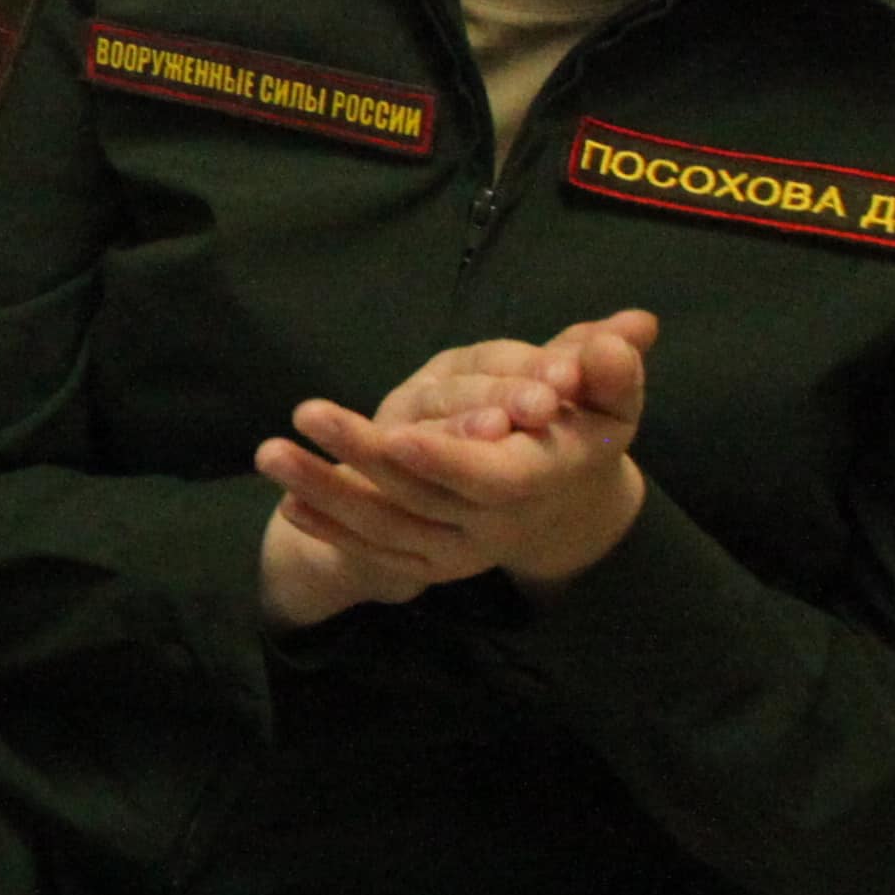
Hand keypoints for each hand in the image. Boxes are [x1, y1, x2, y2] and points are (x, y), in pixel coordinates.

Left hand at [250, 309, 658, 620]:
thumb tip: (626, 333)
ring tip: (269, 452)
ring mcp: (459, 548)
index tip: (398, 433)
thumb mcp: (609, 396)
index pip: (491, 477)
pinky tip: (286, 500)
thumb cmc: (585, 427)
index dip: (446, 458)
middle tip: (305, 411)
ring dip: (325, 492)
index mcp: (540, 479)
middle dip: (360, 459)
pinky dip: (331, 528)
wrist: (570, 501)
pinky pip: (374, 550)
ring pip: (385, 528)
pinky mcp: (429, 560)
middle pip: (420, 498)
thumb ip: (609, 365)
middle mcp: (496, 523)